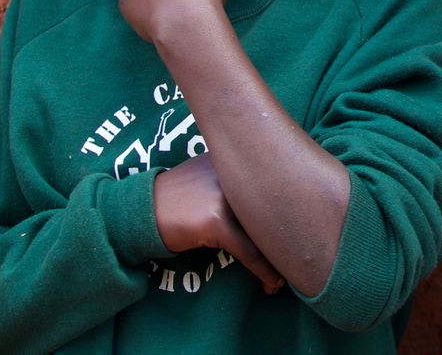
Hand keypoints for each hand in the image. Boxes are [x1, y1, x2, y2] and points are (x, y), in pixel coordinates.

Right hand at [152, 153, 284, 293]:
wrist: (139, 214)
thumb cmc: (179, 200)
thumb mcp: (210, 177)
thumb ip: (239, 180)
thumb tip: (278, 197)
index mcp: (236, 159)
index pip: (275, 186)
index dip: (291, 214)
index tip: (302, 234)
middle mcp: (233, 172)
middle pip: (274, 209)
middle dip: (287, 238)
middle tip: (298, 260)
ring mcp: (224, 196)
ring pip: (264, 232)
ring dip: (277, 259)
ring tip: (284, 279)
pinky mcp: (215, 221)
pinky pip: (247, 250)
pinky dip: (262, 269)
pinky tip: (271, 283)